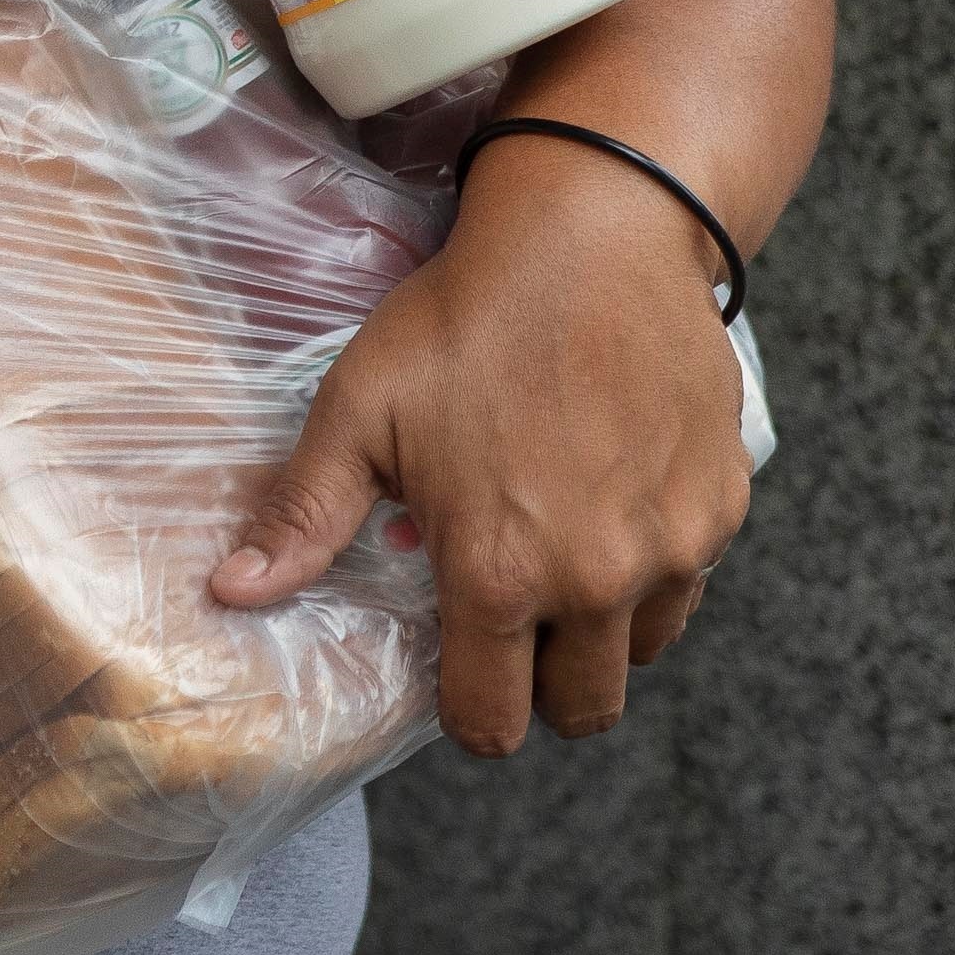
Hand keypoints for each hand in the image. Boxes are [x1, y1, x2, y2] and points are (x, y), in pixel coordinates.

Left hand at [210, 130, 751, 752]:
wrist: (596, 233)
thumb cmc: (464, 317)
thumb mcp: (360, 410)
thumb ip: (303, 517)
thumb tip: (231, 594)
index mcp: (500, 576)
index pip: (490, 722)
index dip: (467, 709)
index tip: (458, 667)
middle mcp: (598, 580)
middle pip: (581, 708)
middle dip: (541, 683)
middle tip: (511, 617)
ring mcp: (674, 547)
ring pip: (641, 648)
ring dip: (604, 627)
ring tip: (562, 549)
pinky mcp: (724, 505)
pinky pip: (690, 578)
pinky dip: (656, 563)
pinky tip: (613, 496)